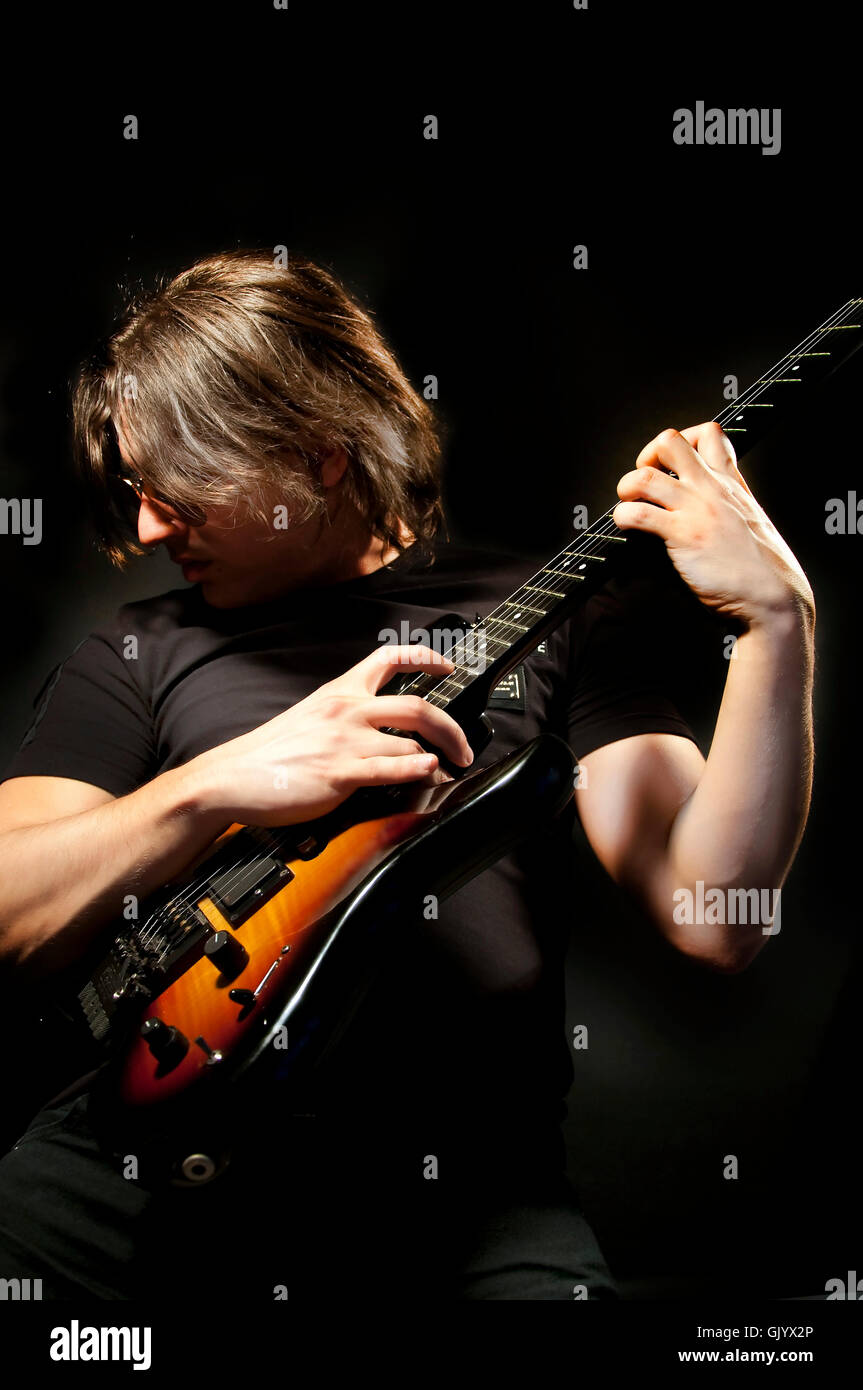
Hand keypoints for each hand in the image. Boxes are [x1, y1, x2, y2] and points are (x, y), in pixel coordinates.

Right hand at [188, 646, 472, 825]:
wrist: (232, 777)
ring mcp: (345, 741)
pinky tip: (431, 773)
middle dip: (452, 727)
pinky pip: (392, 768)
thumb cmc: (270, 753)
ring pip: (411, 741)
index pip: (388, 658)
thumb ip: (346, 715)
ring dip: (439, 758)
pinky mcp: (340, 772)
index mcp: (339, 692)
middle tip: (465, 747)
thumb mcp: (311, 716)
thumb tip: (381, 729)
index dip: (425, 658)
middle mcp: (346, 710)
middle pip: (417, 705)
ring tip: (447, 772)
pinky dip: (419, 770)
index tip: (449, 665)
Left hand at [612, 422, 814, 628]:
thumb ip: (727, 504)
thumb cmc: (763, 567)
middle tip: (645, 485)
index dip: (682, 440)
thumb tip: (700, 504)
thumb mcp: (750, 520)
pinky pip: (639, 514)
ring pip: (644, 477)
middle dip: (646, 457)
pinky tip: (630, 529)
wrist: (774, 596)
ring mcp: (697, 510)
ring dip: (627, 489)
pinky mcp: (684, 536)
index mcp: (730, 483)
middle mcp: (712, 489)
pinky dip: (624, 518)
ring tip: (631, 506)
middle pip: (669, 441)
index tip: (672, 465)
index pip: (708, 433)